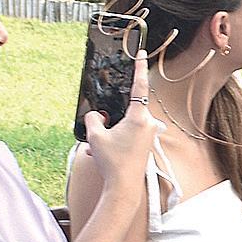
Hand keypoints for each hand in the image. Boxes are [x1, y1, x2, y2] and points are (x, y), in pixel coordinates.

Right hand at [80, 50, 156, 196]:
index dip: (138, 68)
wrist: (123, 188)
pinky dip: (115, 141)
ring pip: (126, 125)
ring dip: (111, 133)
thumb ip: (93, 120)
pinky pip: (129, 135)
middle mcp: (148, 124)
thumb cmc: (112, 162)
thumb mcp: (95, 137)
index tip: (140, 54)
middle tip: (101, 135)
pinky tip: (102, 154)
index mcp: (139, 117)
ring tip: (98, 149)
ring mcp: (149, 135)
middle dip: (112, 120)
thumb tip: (95, 115)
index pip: (139, 86)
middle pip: (128, 110)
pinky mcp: (147, 145)